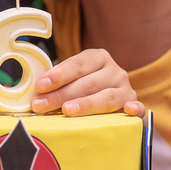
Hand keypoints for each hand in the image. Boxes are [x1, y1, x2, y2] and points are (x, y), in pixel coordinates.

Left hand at [29, 48, 144, 116]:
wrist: (112, 99)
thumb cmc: (84, 89)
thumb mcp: (72, 80)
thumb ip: (56, 83)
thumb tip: (33, 93)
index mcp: (98, 58)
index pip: (77, 64)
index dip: (58, 75)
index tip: (40, 86)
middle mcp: (115, 71)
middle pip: (87, 83)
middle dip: (61, 95)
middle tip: (40, 105)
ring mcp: (126, 89)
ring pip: (105, 97)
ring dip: (85, 104)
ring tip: (67, 112)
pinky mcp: (135, 107)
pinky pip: (137, 108)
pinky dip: (134, 110)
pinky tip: (127, 111)